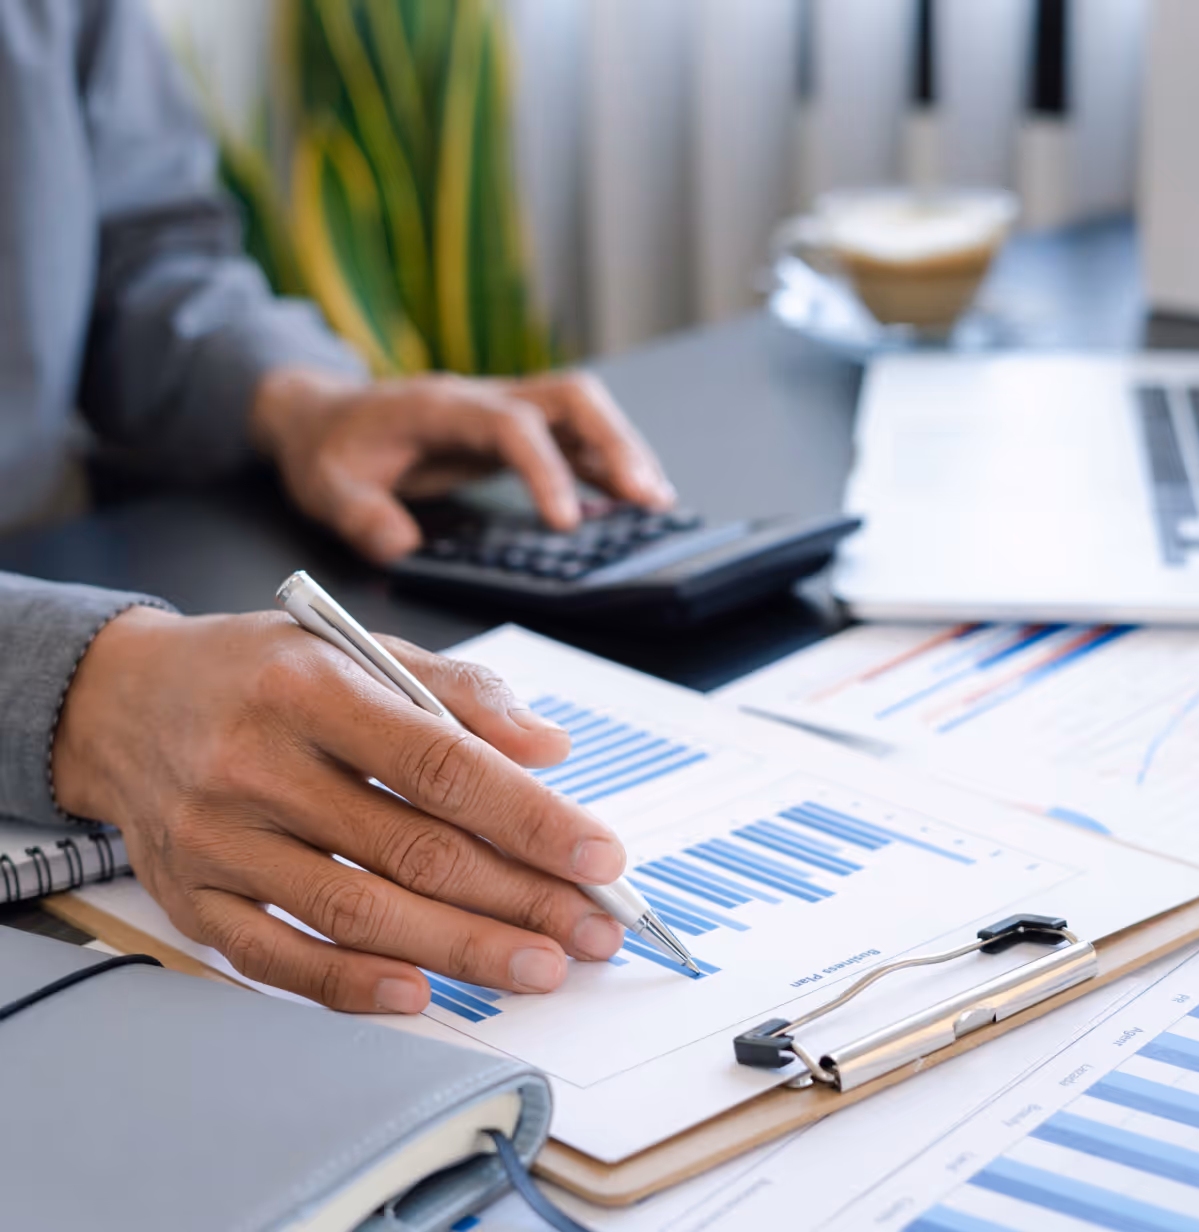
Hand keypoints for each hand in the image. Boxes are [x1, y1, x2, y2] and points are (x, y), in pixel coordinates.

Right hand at [52, 607, 627, 1011]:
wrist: (127, 700)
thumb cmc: (261, 670)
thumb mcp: (356, 647)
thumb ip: (458, 691)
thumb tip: (548, 748)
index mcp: (311, 687)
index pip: (441, 763)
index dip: (529, 817)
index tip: (600, 856)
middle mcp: (256, 765)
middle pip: (412, 848)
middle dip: (519, 897)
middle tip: (593, 929)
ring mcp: (218, 840)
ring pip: (357, 911)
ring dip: (461, 949)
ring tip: (541, 966)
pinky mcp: (192, 897)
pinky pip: (276, 957)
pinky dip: (350, 984)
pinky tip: (421, 994)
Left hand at [250, 368, 676, 562]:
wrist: (327, 415)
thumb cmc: (333, 448)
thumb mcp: (327, 486)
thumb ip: (360, 515)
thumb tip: (401, 545)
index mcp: (443, 406)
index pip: (512, 426)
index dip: (546, 470)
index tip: (566, 523)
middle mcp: (485, 398)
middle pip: (570, 397)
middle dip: (616, 442)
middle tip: (648, 497)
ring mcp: (504, 409)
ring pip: (582, 411)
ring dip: (624, 449)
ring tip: (656, 501)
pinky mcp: (513, 430)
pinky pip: (573, 436)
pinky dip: (608, 462)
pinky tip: (630, 498)